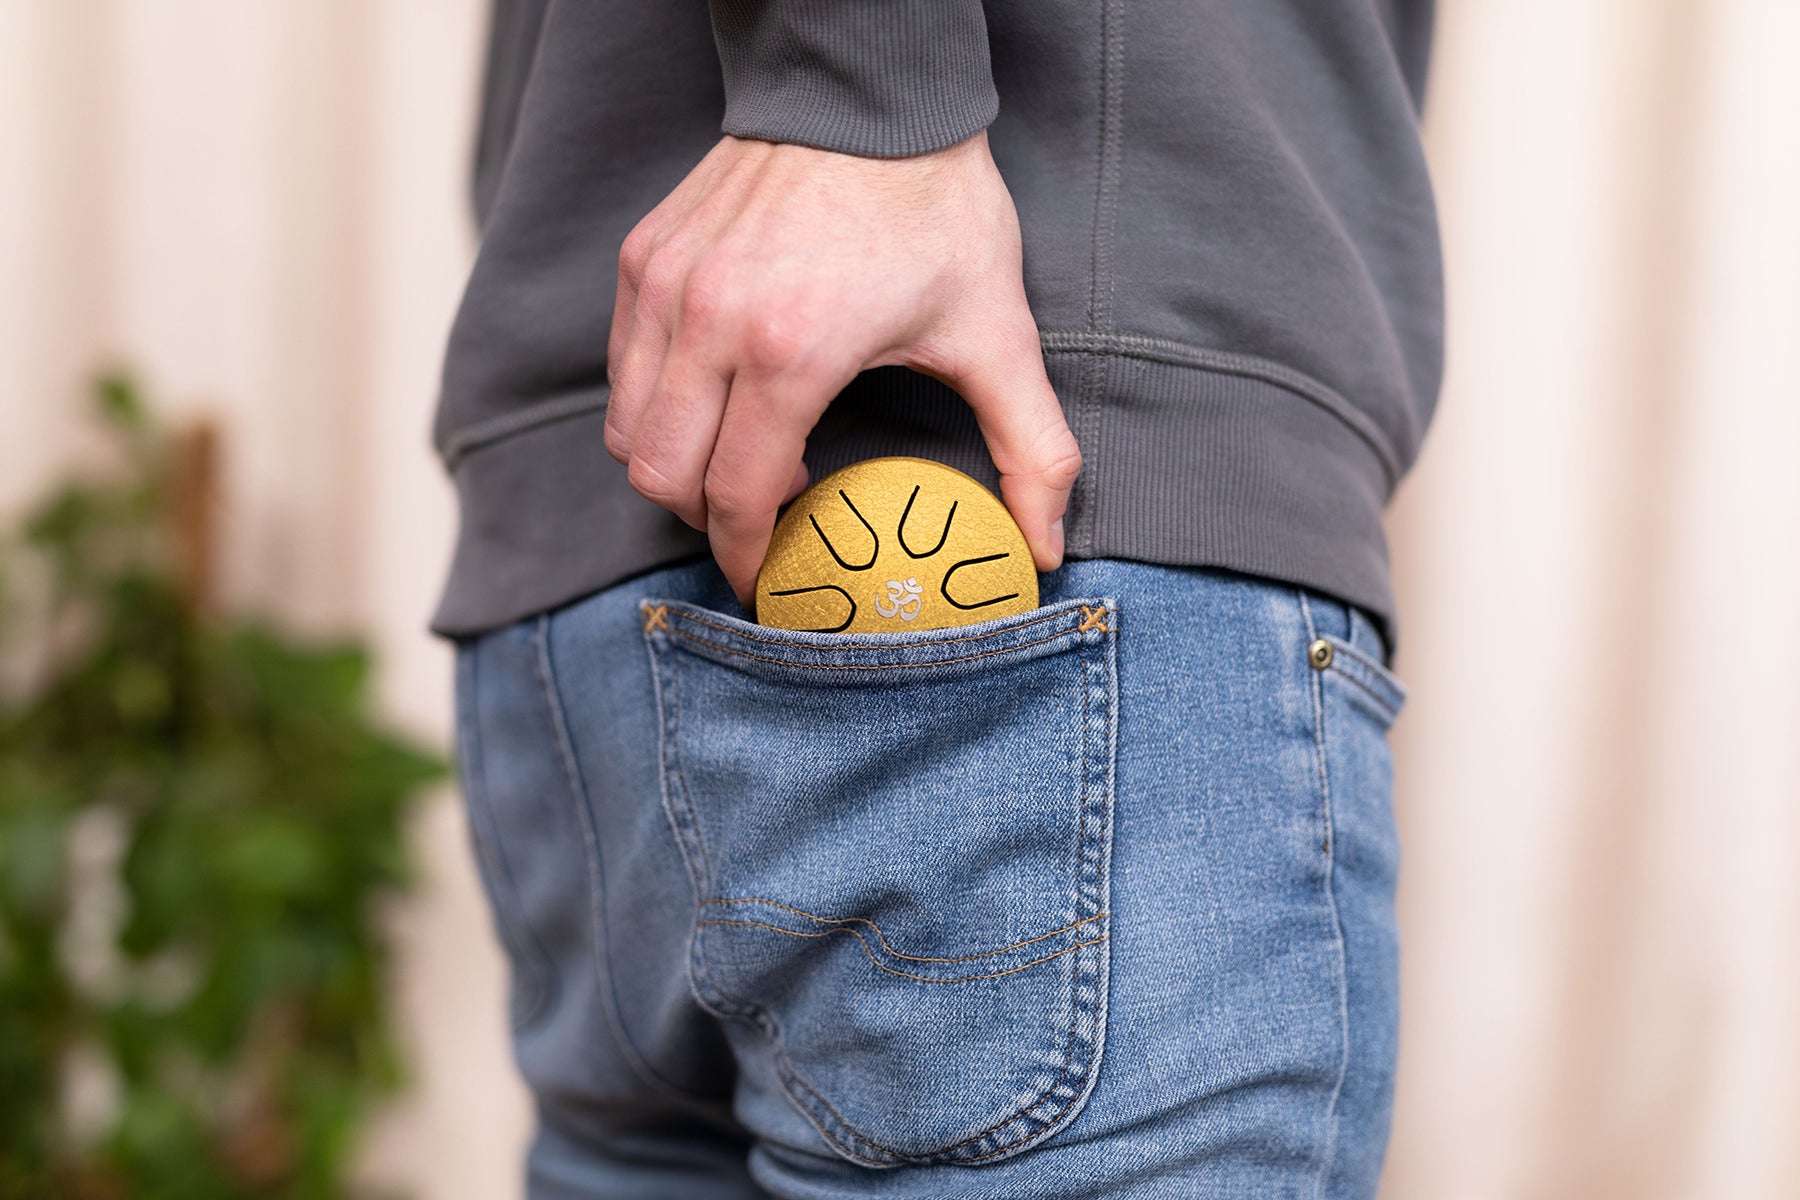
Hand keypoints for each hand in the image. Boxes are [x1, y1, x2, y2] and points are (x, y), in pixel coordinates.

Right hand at [603, 131, 1080, 607]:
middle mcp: (709, 323)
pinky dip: (656, 405)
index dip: (747, 556)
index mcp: (791, 353)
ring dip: (673, 465)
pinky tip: (719, 395)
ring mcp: (666, 287)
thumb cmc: (934, 209)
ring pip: (628, 429)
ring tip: (740, 456)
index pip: (735, 497)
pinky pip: (623, 368)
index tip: (767, 579)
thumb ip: (1031, 448)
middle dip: (705, 519)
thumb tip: (1041, 547)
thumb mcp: (998, 332)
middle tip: (758, 515)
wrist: (870, 92)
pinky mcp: (644, 259)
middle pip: (662, 477)